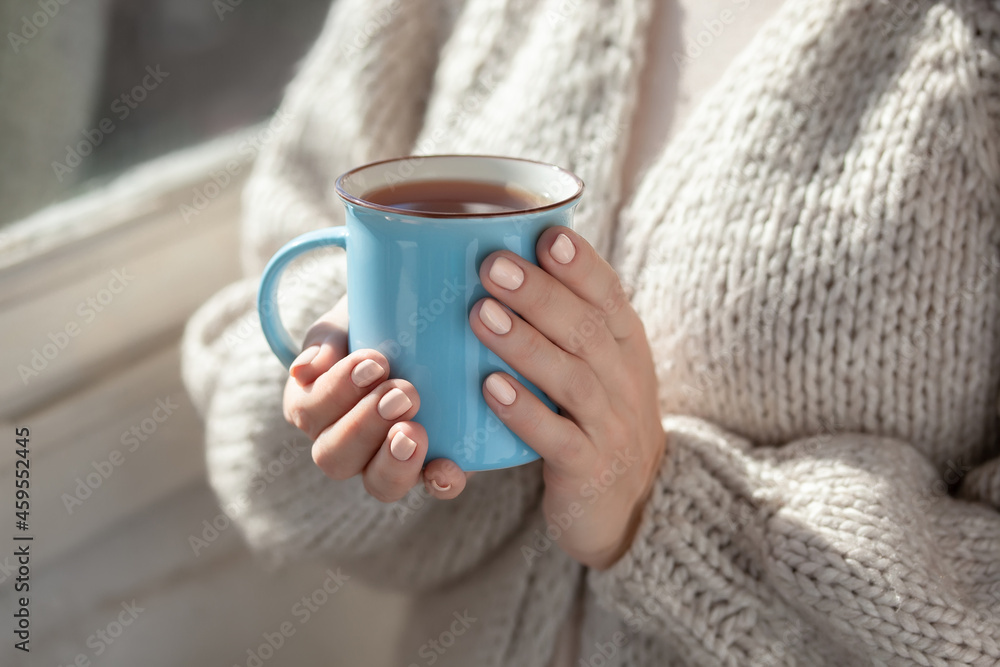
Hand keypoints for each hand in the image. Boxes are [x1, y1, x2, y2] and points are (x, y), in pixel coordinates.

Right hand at [282, 295, 470, 501]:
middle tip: (403, 392)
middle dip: (365, 425)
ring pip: (377, 483)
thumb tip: (304, 369)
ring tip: (415, 429)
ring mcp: (387, 460)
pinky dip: (439, 481)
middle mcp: (344, 442)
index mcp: (314, 405)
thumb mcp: (350, 317)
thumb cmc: (379, 317)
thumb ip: (327, 338)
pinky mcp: (431, 464)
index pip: (308, 412)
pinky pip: (432, 486)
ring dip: (393, 460)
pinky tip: (447, 470)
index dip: (338, 391)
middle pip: (334, 457)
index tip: (375, 361)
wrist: (430, 319)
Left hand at [470, 227, 666, 569]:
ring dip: (525, 345)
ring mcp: (611, 427)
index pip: (610, 298)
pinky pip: (557, 438)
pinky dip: (524, 411)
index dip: (582, 267)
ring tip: (481, 314)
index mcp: (627, 348)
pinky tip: (490, 387)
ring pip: (571, 380)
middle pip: (587, 332)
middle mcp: (625, 382)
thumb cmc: (595, 417)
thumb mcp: (600, 367)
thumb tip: (512, 254)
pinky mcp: (589, 469)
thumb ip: (570, 323)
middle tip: (493, 265)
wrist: (627, 504)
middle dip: (541, 295)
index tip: (548, 236)